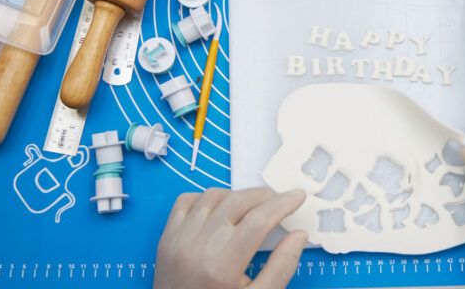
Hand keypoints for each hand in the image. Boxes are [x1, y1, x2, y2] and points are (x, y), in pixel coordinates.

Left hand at [154, 187, 307, 288]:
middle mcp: (197, 248)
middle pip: (237, 201)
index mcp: (222, 266)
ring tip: (252, 207)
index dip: (283, 204)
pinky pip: (185, 201)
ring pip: (213, 196)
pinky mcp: (166, 239)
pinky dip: (206, 198)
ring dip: (237, 195)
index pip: (259, 220)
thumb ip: (281, 268)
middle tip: (279, 201)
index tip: (297, 197)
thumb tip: (298, 236)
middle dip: (264, 196)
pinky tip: (220, 209)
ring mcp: (178, 241)